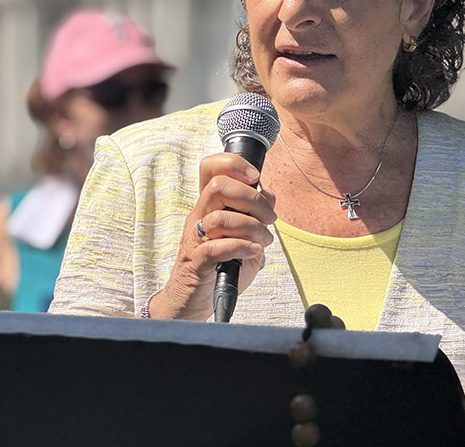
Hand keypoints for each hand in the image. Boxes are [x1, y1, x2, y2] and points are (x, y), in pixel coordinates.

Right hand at [150, 152, 275, 320]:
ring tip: (263, 241)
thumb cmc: (221, 267)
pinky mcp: (197, 262)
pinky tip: (254, 252)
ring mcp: (196, 238)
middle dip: (252, 199)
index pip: (210, 168)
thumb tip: (269, 194)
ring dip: (252, 228)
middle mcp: (200, 217)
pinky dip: (242, 247)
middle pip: (219, 186)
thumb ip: (256, 215)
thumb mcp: (245, 237)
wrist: (194, 301)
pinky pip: (217, 247)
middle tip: (268, 218)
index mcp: (209, 206)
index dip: (233, 164)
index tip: (255, 178)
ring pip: (220, 217)